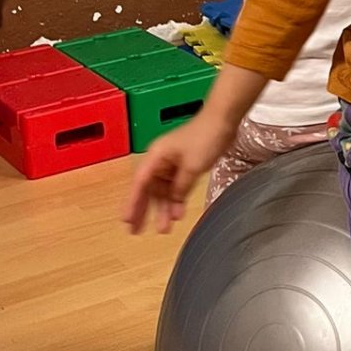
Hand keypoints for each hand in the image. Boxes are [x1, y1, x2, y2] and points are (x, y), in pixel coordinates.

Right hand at [123, 112, 236, 233]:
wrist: (223, 119)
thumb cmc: (205, 136)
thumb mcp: (191, 167)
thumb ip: (180, 187)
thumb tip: (173, 202)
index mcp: (156, 156)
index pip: (140, 183)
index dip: (132, 203)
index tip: (127, 220)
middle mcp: (160, 160)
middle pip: (148, 189)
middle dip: (144, 210)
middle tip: (136, 231)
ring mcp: (172, 162)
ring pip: (163, 190)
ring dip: (164, 208)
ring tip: (163, 228)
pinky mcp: (185, 164)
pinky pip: (176, 186)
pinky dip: (176, 199)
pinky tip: (177, 213)